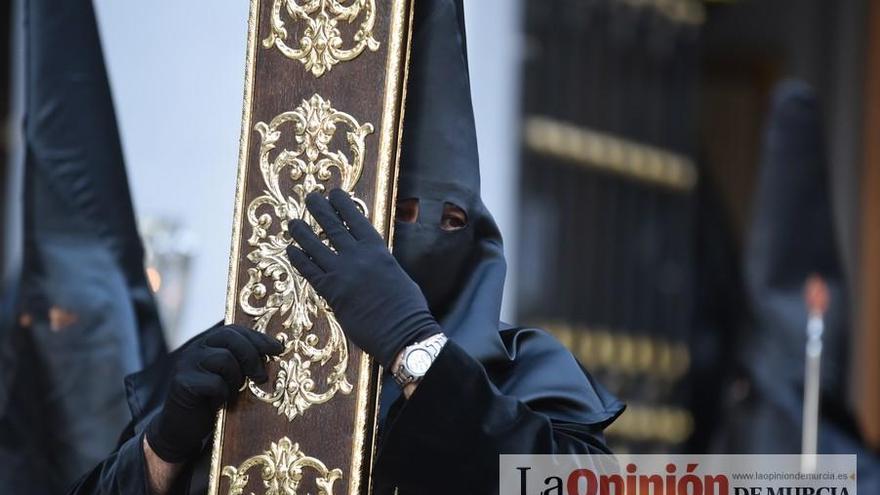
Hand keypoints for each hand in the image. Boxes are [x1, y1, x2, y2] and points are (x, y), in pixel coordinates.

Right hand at [145, 324, 282, 462]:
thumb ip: (242, 362)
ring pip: (224, 359)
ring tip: (234, 392)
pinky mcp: (182, 382)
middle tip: (261, 377)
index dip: (258, 338)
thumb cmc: (212, 401)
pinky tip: (218, 403)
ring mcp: (186, 364)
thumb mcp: (230, 377)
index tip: (278, 349)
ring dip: (236, 378)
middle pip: (230, 338)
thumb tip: (275, 352)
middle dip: (251, 356)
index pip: (235, 330)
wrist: (181, 430)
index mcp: (209, 343)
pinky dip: (222, 395)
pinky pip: (214, 383)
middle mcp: (196, 348)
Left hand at [286, 189, 441, 367]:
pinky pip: (309, 271)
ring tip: (292, 222)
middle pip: (332, 226)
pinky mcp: (331, 292)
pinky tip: (291, 250)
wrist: (402, 331)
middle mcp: (357, 256)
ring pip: (315, 246)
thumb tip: (371, 263)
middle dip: (319, 209)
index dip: (343, 204)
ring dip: (301, 232)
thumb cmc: (407, 307)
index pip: (356, 219)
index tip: (334, 192)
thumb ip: (380, 264)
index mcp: (377, 250)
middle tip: (310, 197)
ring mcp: (342, 273)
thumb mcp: (397, 275)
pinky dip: (298, 259)